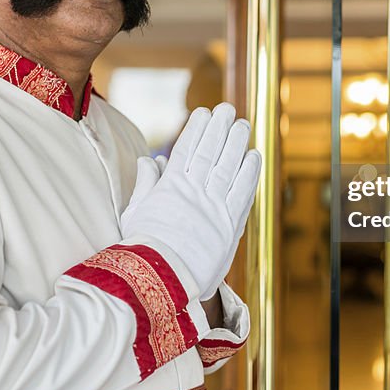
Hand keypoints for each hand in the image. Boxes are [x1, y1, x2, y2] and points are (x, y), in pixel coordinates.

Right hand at [121, 104, 260, 297]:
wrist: (162, 280)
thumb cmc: (143, 249)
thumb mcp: (135, 212)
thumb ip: (146, 183)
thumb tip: (150, 159)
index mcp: (171, 187)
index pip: (187, 149)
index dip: (196, 128)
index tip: (202, 112)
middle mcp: (195, 192)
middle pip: (210, 152)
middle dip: (219, 128)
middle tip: (227, 109)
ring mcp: (214, 207)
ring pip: (229, 167)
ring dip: (237, 144)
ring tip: (242, 125)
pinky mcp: (230, 225)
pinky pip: (243, 193)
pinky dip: (249, 173)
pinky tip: (254, 156)